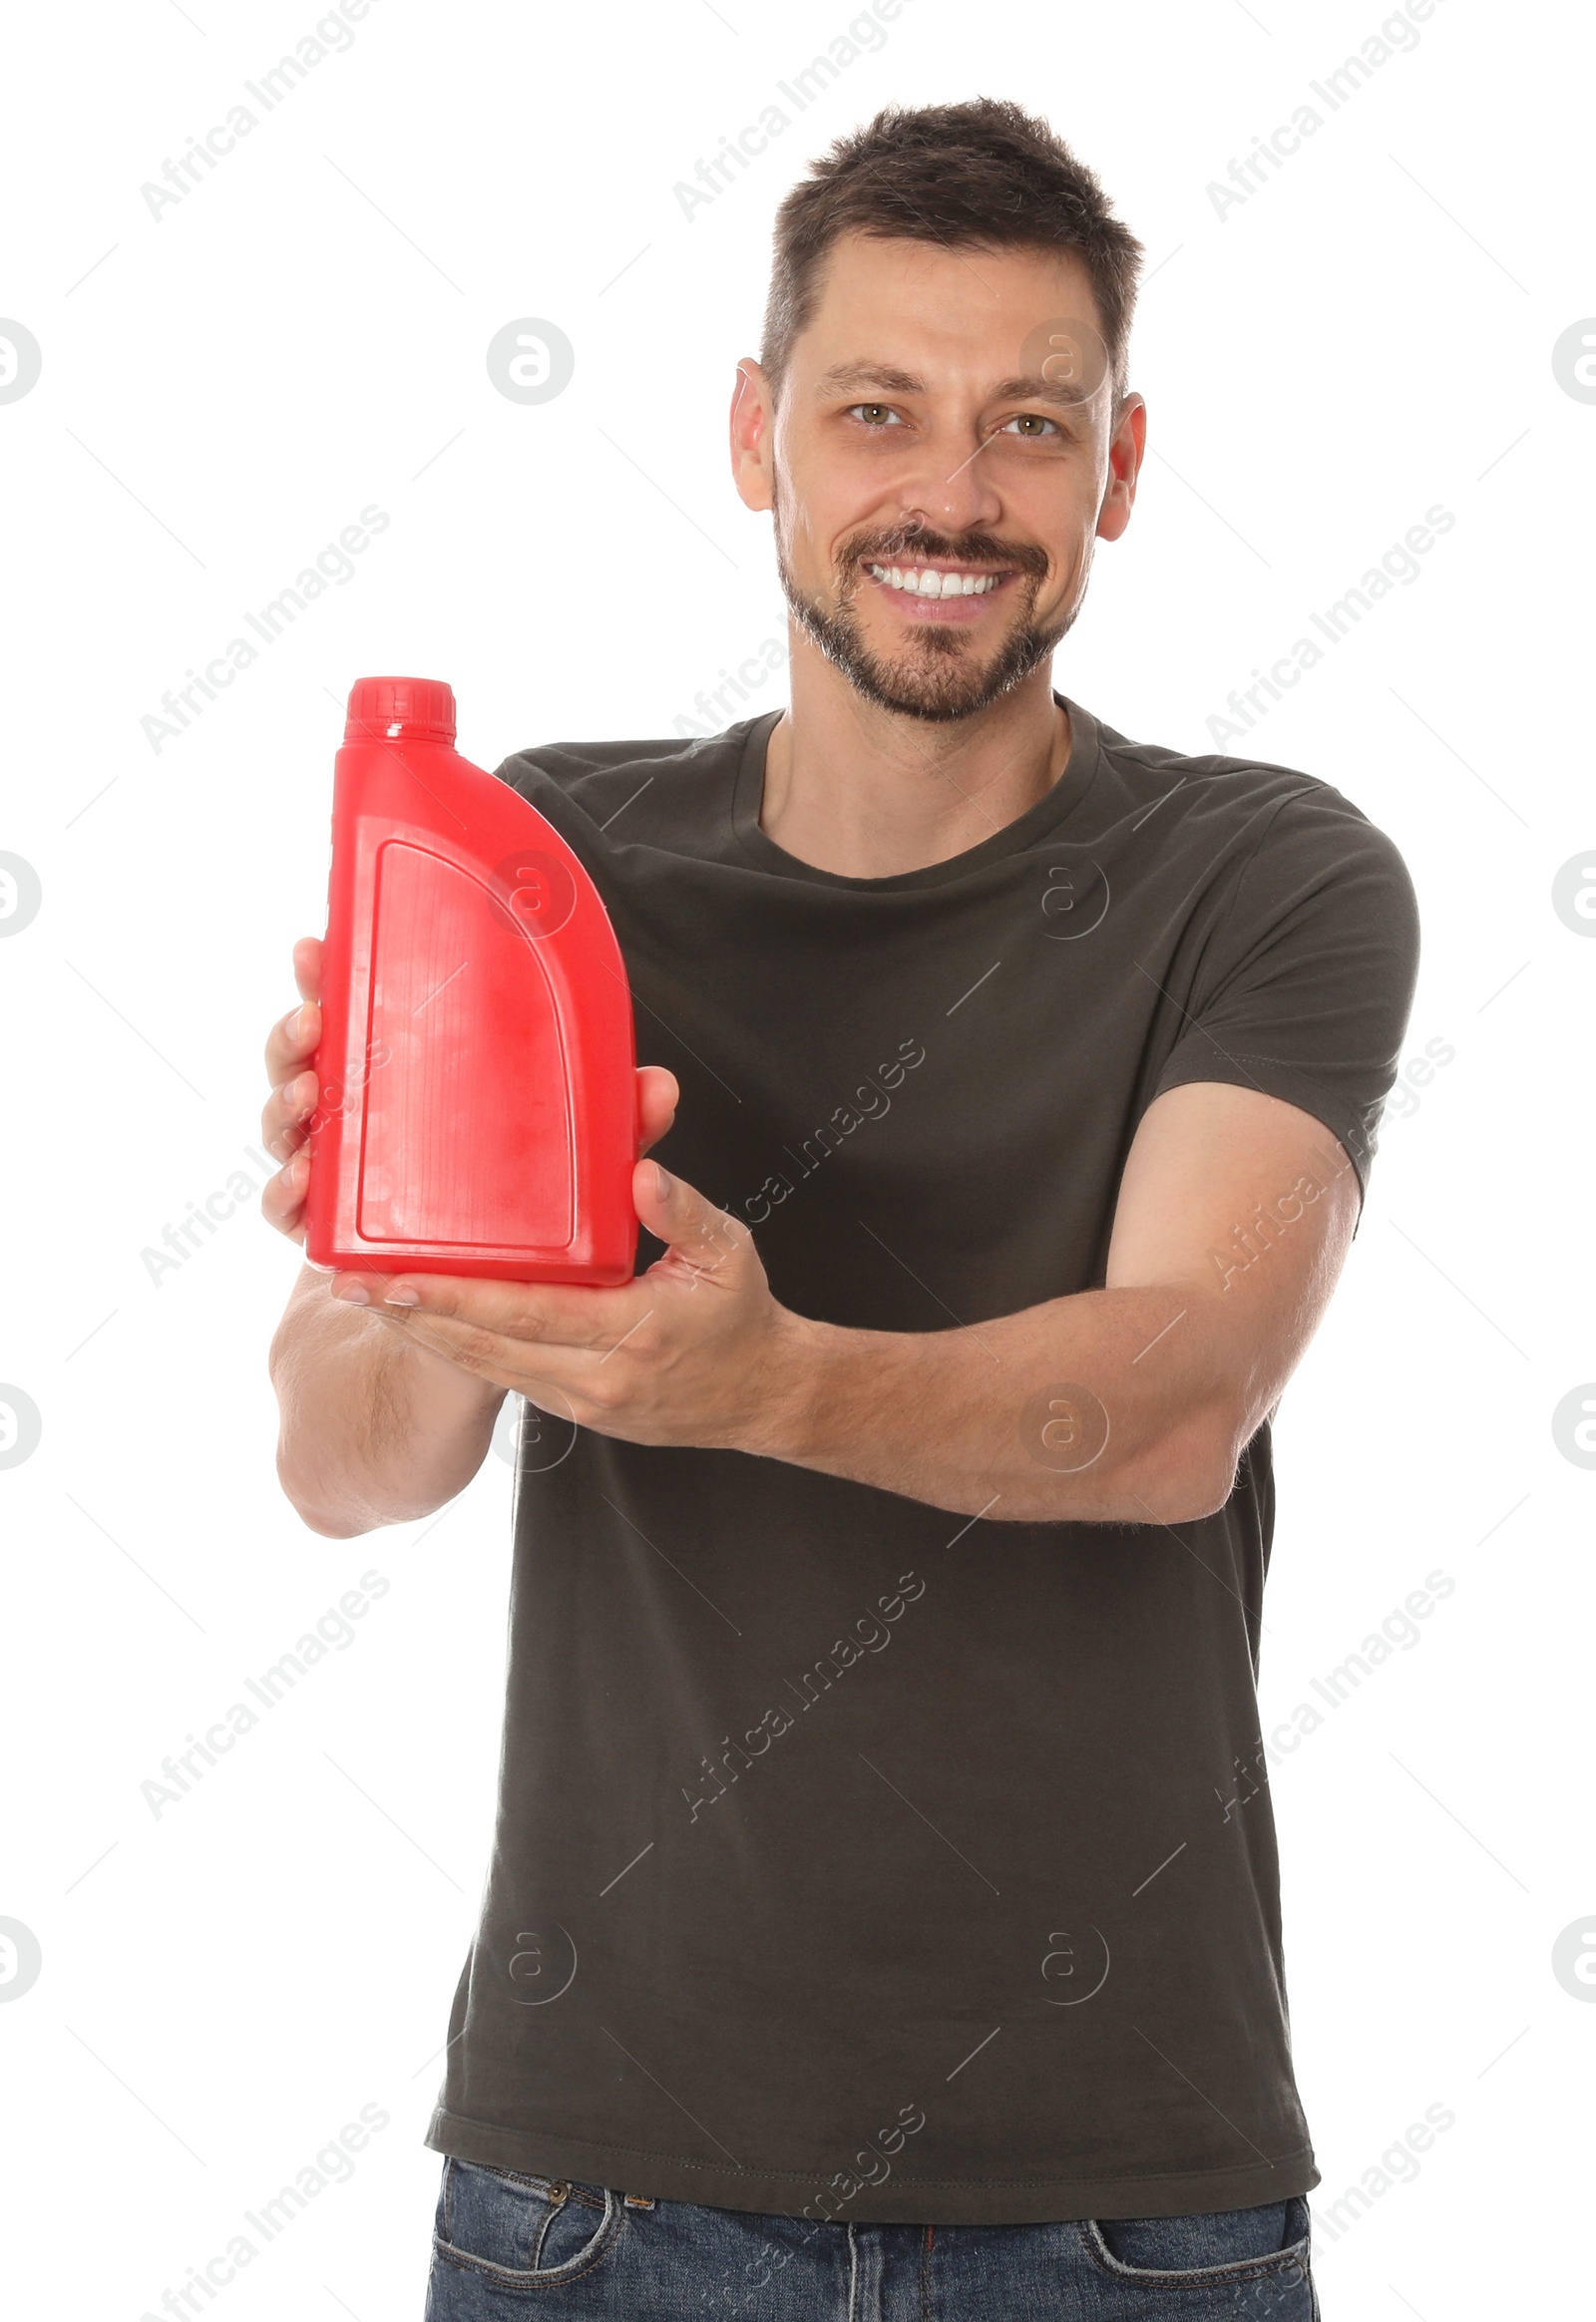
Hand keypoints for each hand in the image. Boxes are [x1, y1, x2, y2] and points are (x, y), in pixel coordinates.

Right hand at [259, 933, 681, 1245]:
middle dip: (292, 1036)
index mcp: (409, 1078)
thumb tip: (656, 1088)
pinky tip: (302, 1183)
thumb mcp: (579, 1156)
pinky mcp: (335, 1235)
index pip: (356, 1015)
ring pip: (289, 1127)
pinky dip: (285, 1195)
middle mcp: (366, 1119)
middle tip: (313, 1022)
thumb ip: (614, 1119)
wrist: (511, 1307)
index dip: (327, 979)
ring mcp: (344, 1174)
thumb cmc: (530, 1207)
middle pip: (306, 1061)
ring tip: (309, 1096)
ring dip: (284, 1104)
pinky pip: (292, 1211)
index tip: (315, 949)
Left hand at [330, 1161, 814, 1456]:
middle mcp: (595, 1376)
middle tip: (351, 1286)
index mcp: (631, 1330)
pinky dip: (461, 1352)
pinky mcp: (575, 1413)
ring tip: (372, 1302)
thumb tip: (638, 1171)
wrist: (765, 1396)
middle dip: (413, 1318)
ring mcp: (581, 1402)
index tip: (397, 1277)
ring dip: (425, 1338)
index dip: (454, 1298)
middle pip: (483, 1349)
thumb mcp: (728, 1253)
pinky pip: (505, 1379)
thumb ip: (681, 1210)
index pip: (522, 1314)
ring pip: (484, 1370)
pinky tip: (427, 1325)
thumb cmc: (742, 1317)